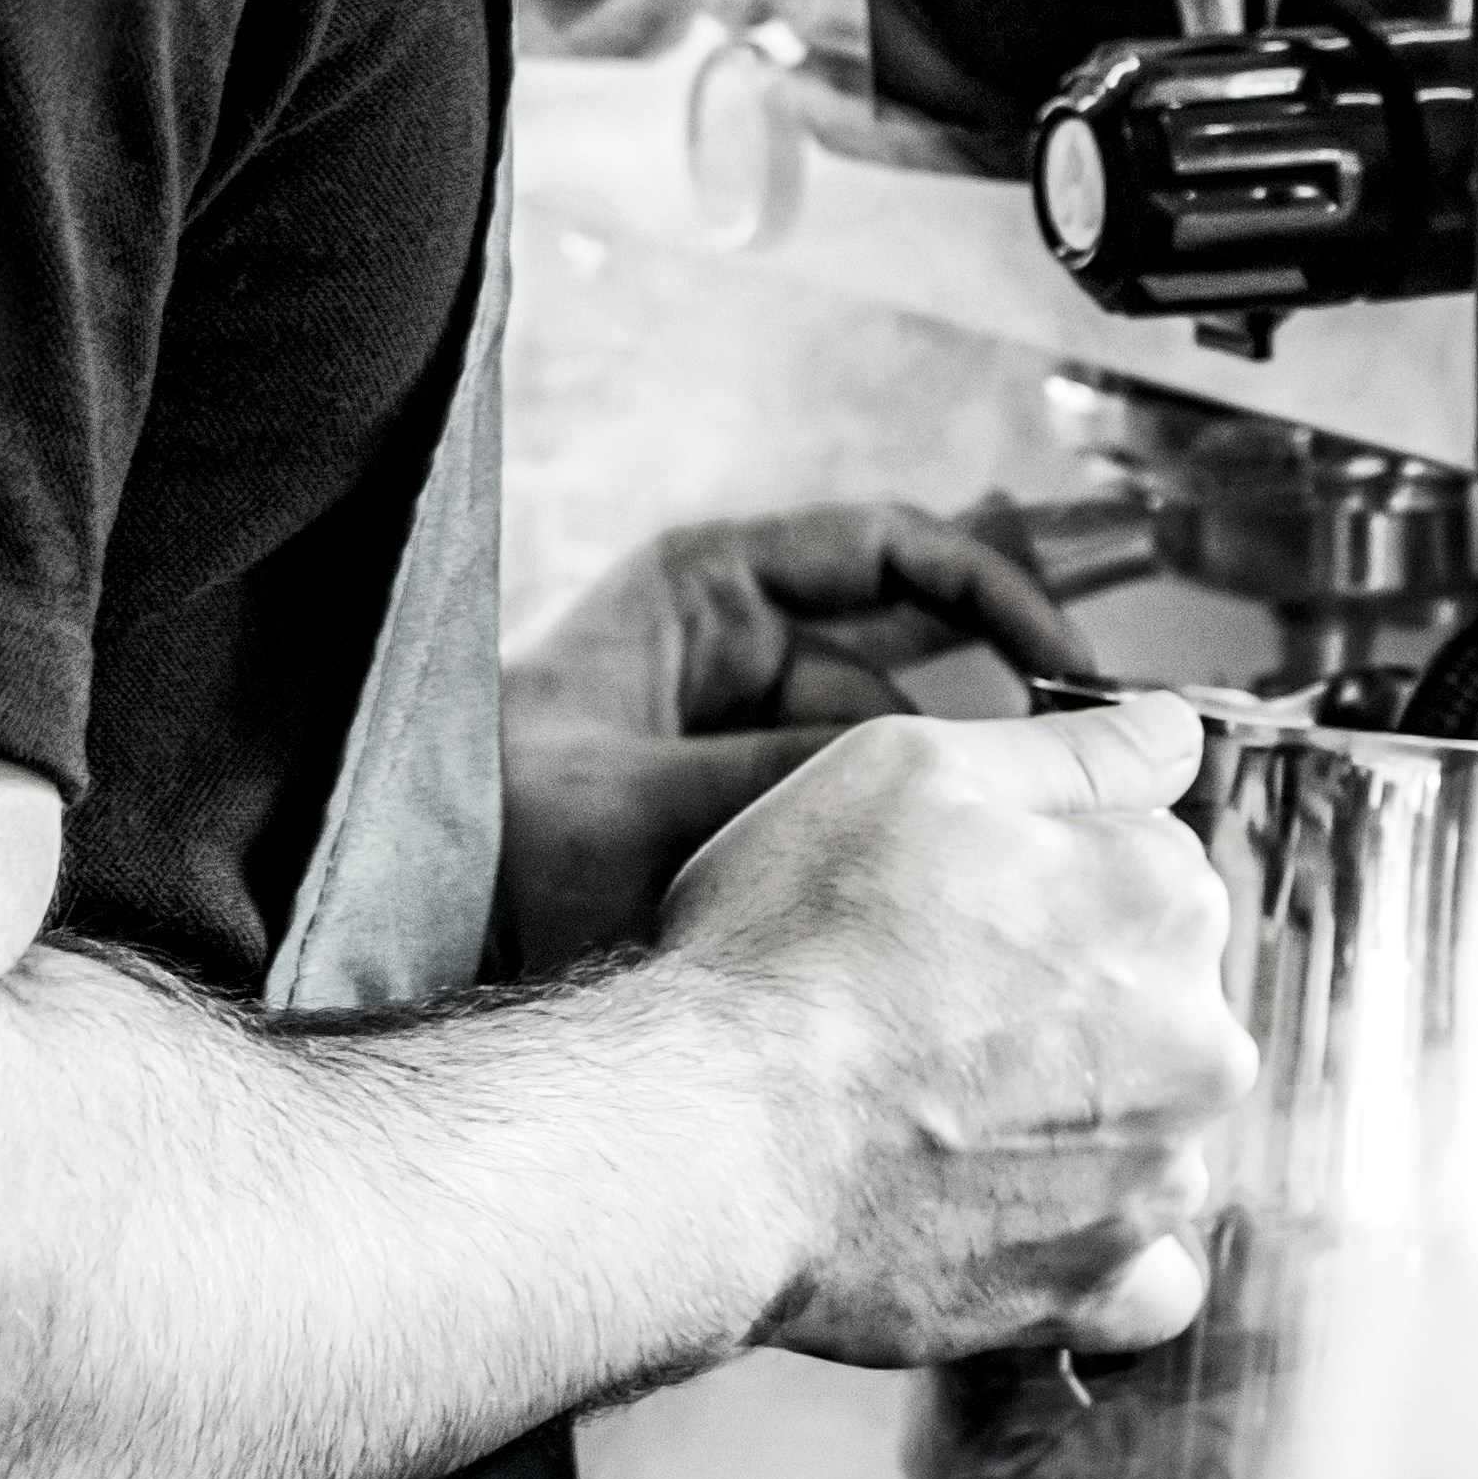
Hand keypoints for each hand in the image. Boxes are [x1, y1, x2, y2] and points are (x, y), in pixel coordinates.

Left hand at [501, 502, 1096, 969]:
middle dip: (970, 730)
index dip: (995, 591)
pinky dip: (886, 857)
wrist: (411, 926)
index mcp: (711, 590)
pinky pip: (851, 821)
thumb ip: (787, 788)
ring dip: (912, 817)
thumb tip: (938, 781)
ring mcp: (747, 733)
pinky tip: (925, 905)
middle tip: (1063, 789)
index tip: (1065, 661)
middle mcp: (740, 648)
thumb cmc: (488, 835)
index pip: (893, 553)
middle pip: (905, 663)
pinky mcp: (752, 818)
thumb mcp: (646, 803)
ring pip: (887, 762)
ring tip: (941, 881)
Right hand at [656, 688, 1251, 1367]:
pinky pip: (1143, 1272)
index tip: (957, 901)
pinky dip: (1090, 1242)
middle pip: (1155, 994)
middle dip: (1069, 994)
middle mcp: (1197, 1038)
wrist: (717, 1138)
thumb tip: (1178, 735)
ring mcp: (1155, 1176)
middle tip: (929, 1006)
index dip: (1042, 871)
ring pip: (1144, 1123)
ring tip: (936, 1109)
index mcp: (1164, 894)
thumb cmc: (796, 943)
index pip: (1147, 862)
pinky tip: (1005, 1211)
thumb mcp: (914, 767)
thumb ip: (1079, 748)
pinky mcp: (1098, 1288)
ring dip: (1075, 1114)